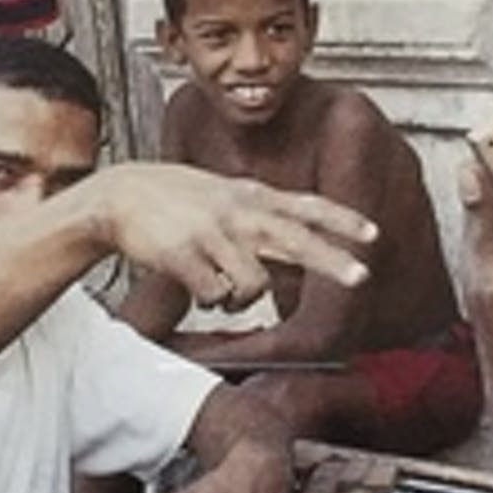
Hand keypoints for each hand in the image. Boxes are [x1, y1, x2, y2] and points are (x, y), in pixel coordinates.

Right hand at [93, 164, 374, 311]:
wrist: (119, 195)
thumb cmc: (174, 197)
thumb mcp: (225, 191)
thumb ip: (262, 211)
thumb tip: (301, 231)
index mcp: (251, 197)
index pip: (306, 206)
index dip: (342, 220)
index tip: (374, 235)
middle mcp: (237, 212)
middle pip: (296, 240)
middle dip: (332, 261)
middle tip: (362, 277)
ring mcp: (211, 233)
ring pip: (253, 284)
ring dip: (242, 299)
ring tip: (223, 291)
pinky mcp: (184, 257)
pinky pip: (214, 296)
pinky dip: (210, 300)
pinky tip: (196, 286)